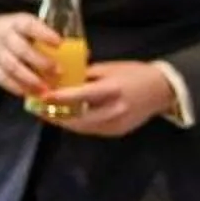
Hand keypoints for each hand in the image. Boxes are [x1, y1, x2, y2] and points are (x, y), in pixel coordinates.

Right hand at [0, 13, 65, 100]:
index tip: (59, 43)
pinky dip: (17, 88)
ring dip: (30, 80)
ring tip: (46, 89)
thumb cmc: (12, 32)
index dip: (44, 34)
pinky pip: (3, 80)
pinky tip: (31, 93)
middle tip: (59, 71)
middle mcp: (5, 36)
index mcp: (16, 22)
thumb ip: (49, 37)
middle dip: (41, 62)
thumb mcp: (25, 24)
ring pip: (12, 67)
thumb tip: (83, 52)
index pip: (29, 25)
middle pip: (21, 49)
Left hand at [38, 60, 176, 137]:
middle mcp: (113, 110)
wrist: (162, 90)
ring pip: (82, 127)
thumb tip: (64, 79)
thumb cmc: (135, 73)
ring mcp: (115, 124)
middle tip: (38, 109)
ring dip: (64, 121)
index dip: (59, 97)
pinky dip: (78, 124)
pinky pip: (91, 130)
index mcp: (112, 89)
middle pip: (77, 118)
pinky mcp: (116, 132)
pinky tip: (68, 118)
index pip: (79, 95)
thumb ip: (87, 76)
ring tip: (48, 114)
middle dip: (55, 115)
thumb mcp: (110, 68)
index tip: (42, 95)